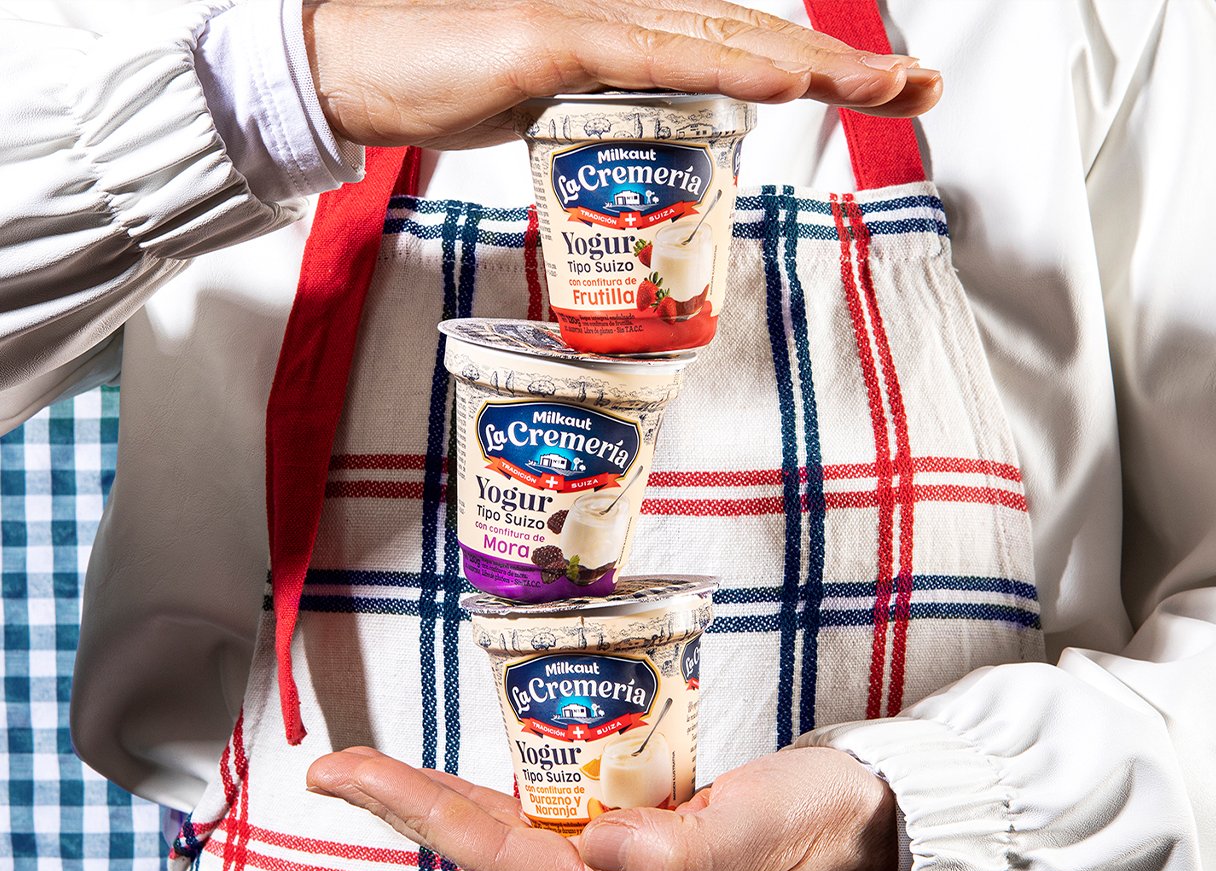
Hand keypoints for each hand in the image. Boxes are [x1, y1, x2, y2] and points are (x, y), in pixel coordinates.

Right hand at [302, 0, 941, 148]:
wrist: (354, 67)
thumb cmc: (445, 83)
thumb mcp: (548, 107)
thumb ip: (607, 117)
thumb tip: (652, 150)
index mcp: (626, 30)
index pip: (736, 43)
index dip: (812, 61)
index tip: (883, 87)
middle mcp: (620, 11)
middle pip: (750, 35)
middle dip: (842, 63)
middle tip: (921, 86)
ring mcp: (586, 21)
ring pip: (719, 39)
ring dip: (810, 63)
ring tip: (887, 84)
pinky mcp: (546, 44)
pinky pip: (648, 56)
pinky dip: (721, 71)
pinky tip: (784, 82)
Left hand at [307, 745, 897, 870]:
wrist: (868, 831)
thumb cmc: (824, 832)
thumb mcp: (770, 832)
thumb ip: (693, 851)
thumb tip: (603, 847)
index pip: (506, 858)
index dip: (421, 814)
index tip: (348, 774)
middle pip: (489, 846)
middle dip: (408, 806)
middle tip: (338, 766)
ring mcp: (622, 865)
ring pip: (513, 831)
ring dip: (445, 799)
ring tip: (384, 770)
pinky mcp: (639, 837)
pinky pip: (554, 812)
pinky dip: (505, 788)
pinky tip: (482, 769)